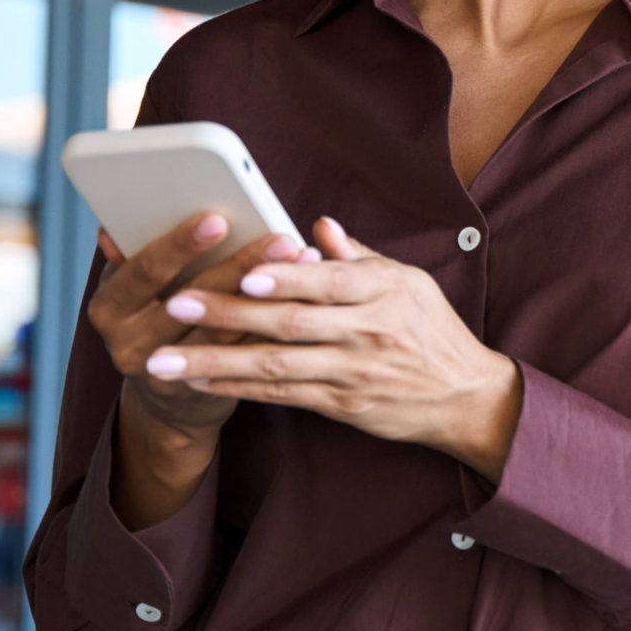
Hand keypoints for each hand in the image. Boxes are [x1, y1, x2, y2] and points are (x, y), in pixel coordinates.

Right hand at [87, 211, 318, 436]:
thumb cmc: (154, 315)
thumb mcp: (134, 285)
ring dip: (271, 295)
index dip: (181, 244)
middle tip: (282, 239)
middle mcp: (129, 342)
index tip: (218, 218)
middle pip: (194, 301)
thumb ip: (134, 255)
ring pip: (226, 330)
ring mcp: (165, 372)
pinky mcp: (202, 388)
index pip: (146, 270)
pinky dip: (277, 323)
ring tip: (307, 260)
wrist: (163, 394)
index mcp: (110, 306)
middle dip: (242, 266)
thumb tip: (113, 230)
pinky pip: (245, 354)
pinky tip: (310, 297)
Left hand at [145, 215, 524, 475]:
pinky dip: (238, 388)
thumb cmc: (431, 330)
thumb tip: (316, 225)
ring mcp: (353, 372)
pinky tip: (200, 381)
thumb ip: (356, 256)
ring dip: (216, 360)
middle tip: (178, 305)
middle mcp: (368, 333)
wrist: (465, 396)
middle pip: (290, 324)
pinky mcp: (342, 405)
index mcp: (385, 292)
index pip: (329, 281)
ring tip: (165, 358)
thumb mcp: (406, 281)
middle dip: (229, 314)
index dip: (287, 276)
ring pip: (276, 366)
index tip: (244, 269)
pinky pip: (282, 396)